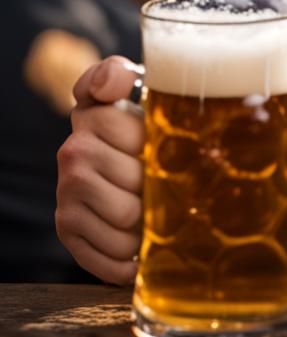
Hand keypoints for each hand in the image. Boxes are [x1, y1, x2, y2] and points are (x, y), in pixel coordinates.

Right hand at [55, 56, 144, 285]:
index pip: (132, 131)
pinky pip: (104, 254)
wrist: (133, 163)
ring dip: (148, 223)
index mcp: (93, 113)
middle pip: (133, 179)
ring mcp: (67, 190)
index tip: (153, 142)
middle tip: (169, 185)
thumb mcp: (144, 90)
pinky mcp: (67, 227)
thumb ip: (119, 75)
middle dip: (158, 185)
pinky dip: (128, 260)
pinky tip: (140, 251)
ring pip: (122, 218)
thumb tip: (111, 81)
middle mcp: (73, 151)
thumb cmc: (150, 126)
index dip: (151, 143)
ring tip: (158, 214)